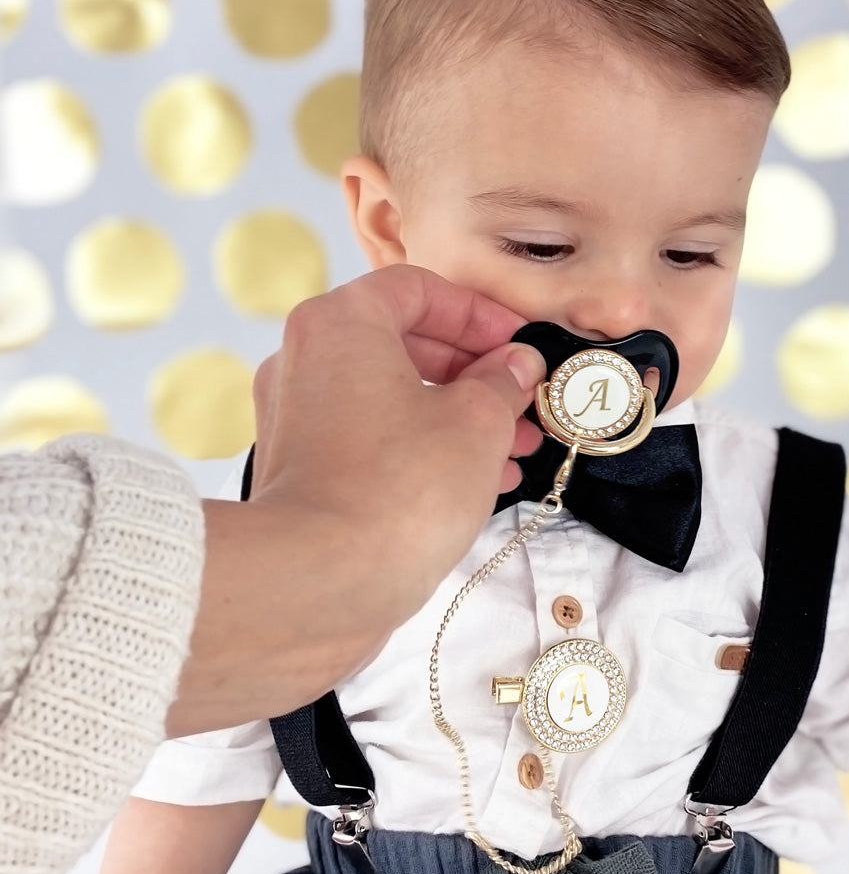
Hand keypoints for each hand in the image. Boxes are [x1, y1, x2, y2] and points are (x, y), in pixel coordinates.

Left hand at [169, 265, 543, 733]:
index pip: (417, 290)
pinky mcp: (303, 473)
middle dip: (476, 375)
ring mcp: (299, 420)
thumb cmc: (399, 490)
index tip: (519, 344)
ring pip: (393, 399)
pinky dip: (425, 449)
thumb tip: (516, 366)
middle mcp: (306, 362)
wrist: (320, 584)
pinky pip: (374, 441)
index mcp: (340, 324)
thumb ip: (503, 382)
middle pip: (405, 345)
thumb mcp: (477, 422)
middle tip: (525, 400)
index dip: (479, 314)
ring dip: (459, 417)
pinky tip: (481, 481)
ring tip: (518, 448)